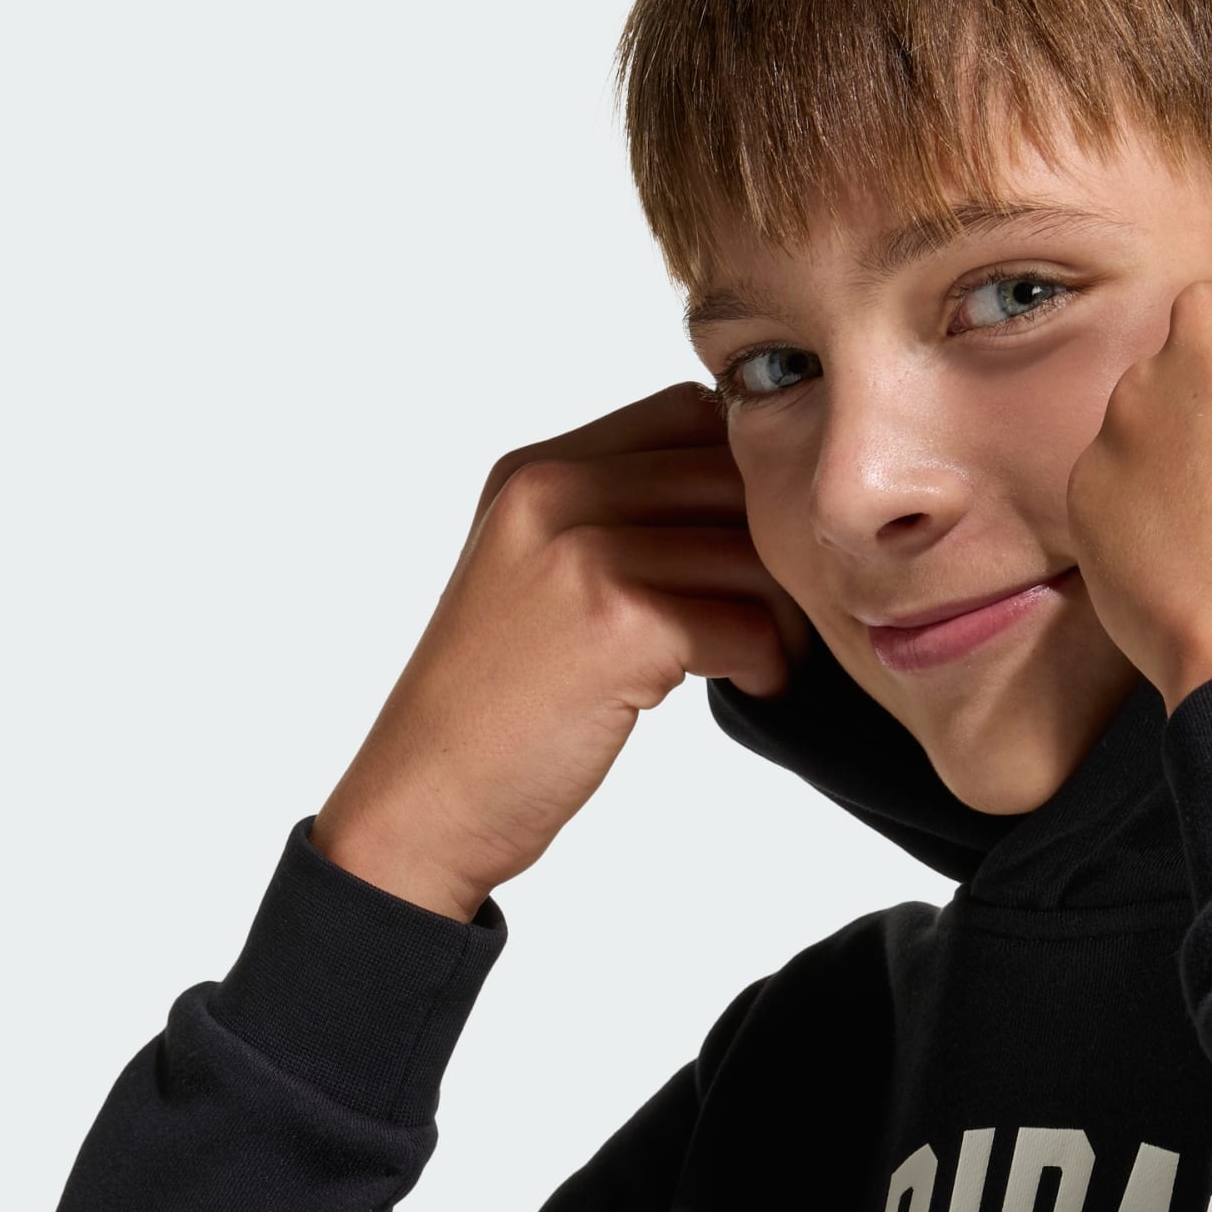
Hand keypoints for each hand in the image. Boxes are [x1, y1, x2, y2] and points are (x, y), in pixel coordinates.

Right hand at [310, 382, 813, 919]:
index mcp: (534, 471)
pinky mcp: (617, 625)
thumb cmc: (499, 703)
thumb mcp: (533, 574)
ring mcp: (581, 555)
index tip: (751, 549)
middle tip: (780, 615)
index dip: (743, 478)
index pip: (688, 414)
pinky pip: (748, 624)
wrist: (428, 798)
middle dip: (775, 548)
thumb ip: (613, 517)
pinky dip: (769, 664)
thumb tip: (750, 495)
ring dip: (783, 614)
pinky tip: (750, 688)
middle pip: (731, 478)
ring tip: (766, 658)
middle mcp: (552, 494)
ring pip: (750, 552)